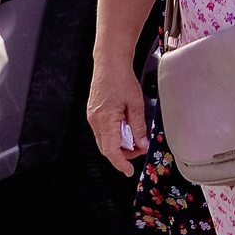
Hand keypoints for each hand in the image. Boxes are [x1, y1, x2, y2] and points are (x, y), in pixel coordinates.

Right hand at [85, 58, 147, 173]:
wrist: (109, 63)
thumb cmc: (121, 79)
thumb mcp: (136, 104)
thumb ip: (138, 127)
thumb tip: (141, 144)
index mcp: (105, 120)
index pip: (111, 151)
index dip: (120, 163)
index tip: (128, 170)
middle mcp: (95, 121)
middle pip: (107, 148)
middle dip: (123, 155)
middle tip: (139, 151)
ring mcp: (92, 117)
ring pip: (104, 140)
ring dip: (119, 145)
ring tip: (136, 140)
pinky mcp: (94, 113)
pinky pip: (103, 131)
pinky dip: (115, 136)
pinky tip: (126, 130)